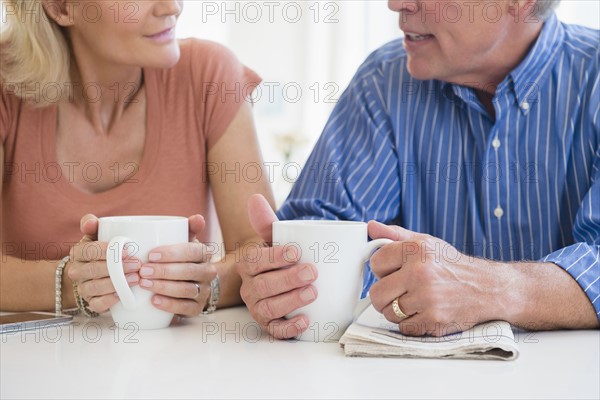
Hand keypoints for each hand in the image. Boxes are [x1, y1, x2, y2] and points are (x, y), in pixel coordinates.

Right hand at [67, 214, 141, 312]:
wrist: (94, 274)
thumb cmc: (101, 251)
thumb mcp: (97, 235)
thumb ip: (93, 224)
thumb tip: (91, 221)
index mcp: (78, 252)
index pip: (89, 250)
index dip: (109, 251)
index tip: (129, 250)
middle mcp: (77, 271)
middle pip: (93, 270)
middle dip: (117, 268)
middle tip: (137, 264)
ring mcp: (83, 288)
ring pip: (95, 287)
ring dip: (116, 284)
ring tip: (136, 278)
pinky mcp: (91, 302)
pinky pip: (97, 304)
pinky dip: (110, 300)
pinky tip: (122, 295)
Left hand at [138, 214, 217, 316]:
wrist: (193, 282)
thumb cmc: (182, 258)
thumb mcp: (185, 241)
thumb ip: (188, 228)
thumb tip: (197, 218)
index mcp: (204, 253)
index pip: (192, 251)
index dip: (172, 253)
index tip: (151, 254)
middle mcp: (208, 272)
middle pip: (189, 272)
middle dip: (164, 271)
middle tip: (143, 270)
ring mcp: (204, 291)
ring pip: (187, 290)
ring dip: (164, 287)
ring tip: (145, 284)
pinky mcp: (197, 308)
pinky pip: (186, 308)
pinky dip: (169, 305)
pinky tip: (154, 301)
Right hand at [237, 194, 317, 338]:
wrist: (282, 280)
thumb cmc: (279, 260)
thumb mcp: (273, 241)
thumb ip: (266, 221)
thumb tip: (255, 198)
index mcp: (248, 264)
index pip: (254, 261)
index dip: (274, 257)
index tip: (296, 252)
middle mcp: (249, 287)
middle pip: (263, 286)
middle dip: (288, 280)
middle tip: (312, 272)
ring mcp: (258, 308)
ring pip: (269, 308)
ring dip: (291, 301)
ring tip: (313, 293)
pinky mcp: (269, 325)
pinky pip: (275, 330)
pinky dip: (289, 328)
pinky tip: (305, 320)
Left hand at [368, 221, 496, 335]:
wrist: (488, 288)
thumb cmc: (452, 265)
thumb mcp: (426, 242)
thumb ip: (395, 235)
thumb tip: (370, 227)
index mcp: (417, 249)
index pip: (375, 263)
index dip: (381, 270)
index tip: (392, 272)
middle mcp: (421, 272)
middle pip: (376, 293)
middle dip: (385, 294)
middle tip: (399, 291)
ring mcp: (427, 298)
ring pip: (388, 313)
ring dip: (397, 310)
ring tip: (414, 300)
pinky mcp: (434, 320)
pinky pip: (404, 327)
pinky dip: (411, 323)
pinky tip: (424, 311)